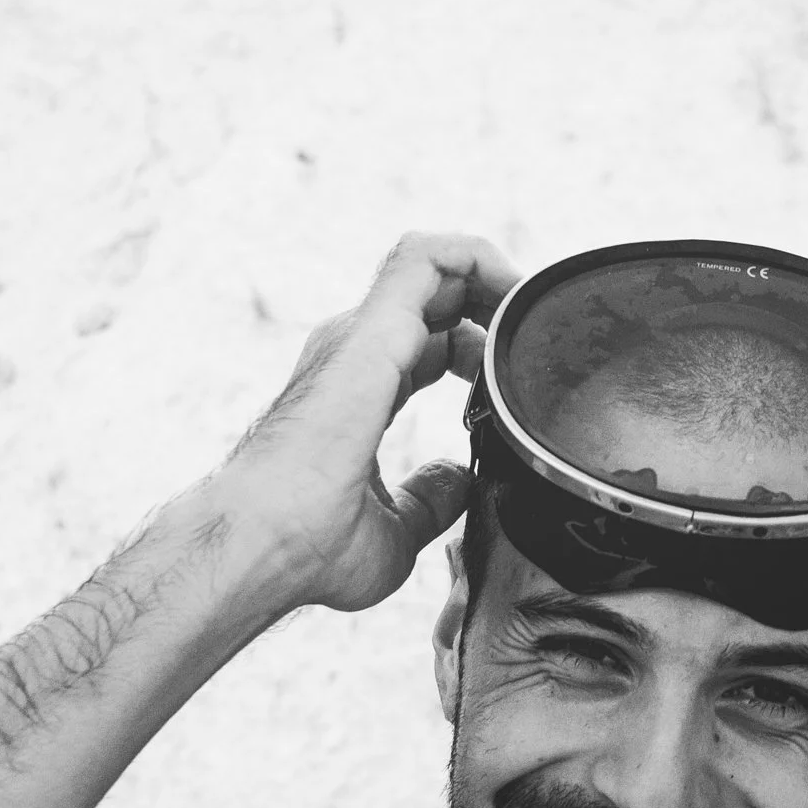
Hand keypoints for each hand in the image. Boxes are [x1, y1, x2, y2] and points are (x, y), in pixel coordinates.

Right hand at [214, 231, 520, 612]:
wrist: (263, 545)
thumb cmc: (307, 549)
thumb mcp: (394, 533)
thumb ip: (428, 501)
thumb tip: (457, 481)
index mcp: (362, 391)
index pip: (430, 342)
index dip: (482, 348)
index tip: (521, 377)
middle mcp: (358, 354)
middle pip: (438, 296)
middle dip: (497, 304)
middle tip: (544, 339)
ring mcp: (361, 337)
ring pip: (434, 264)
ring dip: (492, 272)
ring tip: (534, 308)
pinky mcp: (372, 332)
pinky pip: (430, 258)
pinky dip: (479, 259)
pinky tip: (514, 291)